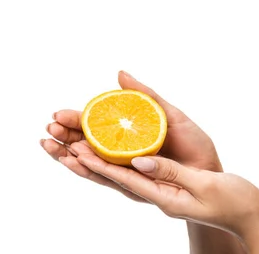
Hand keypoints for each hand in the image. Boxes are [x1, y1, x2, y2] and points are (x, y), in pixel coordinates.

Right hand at [41, 71, 222, 201]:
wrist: (209, 172)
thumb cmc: (193, 144)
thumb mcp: (171, 114)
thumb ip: (145, 95)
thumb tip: (119, 73)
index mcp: (129, 135)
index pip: (95, 126)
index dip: (76, 120)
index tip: (58, 113)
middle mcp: (123, 153)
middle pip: (86, 144)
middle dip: (65, 137)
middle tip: (49, 128)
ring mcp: (126, 169)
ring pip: (89, 162)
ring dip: (67, 154)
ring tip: (50, 144)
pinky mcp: (132, 185)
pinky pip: (105, 178)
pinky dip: (88, 170)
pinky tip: (74, 161)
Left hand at [76, 151, 258, 244]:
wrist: (248, 215)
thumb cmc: (233, 201)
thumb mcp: (204, 185)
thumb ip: (172, 173)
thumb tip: (140, 161)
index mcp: (164, 197)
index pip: (125, 179)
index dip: (100, 164)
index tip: (77, 150)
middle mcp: (158, 195)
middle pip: (115, 177)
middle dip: (87, 161)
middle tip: (62, 143)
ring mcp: (162, 191)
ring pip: (121, 174)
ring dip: (96, 160)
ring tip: (70, 146)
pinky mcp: (169, 184)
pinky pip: (137, 171)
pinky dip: (118, 160)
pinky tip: (109, 150)